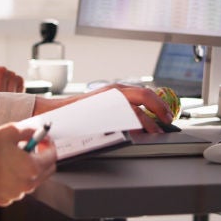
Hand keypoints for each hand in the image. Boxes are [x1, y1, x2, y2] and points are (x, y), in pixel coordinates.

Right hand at [0, 123, 56, 205]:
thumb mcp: (10, 131)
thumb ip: (32, 132)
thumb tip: (41, 135)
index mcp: (32, 167)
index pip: (53, 157)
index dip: (48, 146)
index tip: (43, 142)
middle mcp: (27, 184)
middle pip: (45, 171)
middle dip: (39, 159)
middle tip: (27, 149)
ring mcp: (16, 194)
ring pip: (30, 181)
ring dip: (25, 170)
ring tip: (8, 159)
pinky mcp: (5, 199)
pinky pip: (16, 189)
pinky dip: (13, 180)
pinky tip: (0, 171)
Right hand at [32, 84, 172, 132]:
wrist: (53, 112)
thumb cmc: (74, 113)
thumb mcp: (99, 107)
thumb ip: (116, 109)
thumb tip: (135, 119)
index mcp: (115, 89)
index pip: (144, 92)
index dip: (158, 104)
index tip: (165, 115)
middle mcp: (115, 90)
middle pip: (147, 95)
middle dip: (160, 110)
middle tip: (166, 123)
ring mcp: (110, 98)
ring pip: (139, 106)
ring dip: (150, 120)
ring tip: (156, 131)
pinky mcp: (106, 109)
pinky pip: (128, 114)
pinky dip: (139, 123)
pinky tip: (142, 131)